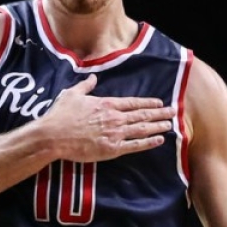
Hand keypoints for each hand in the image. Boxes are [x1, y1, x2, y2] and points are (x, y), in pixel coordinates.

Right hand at [40, 75, 176, 162]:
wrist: (53, 136)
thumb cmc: (61, 115)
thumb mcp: (72, 94)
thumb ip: (86, 86)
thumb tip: (94, 77)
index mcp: (107, 104)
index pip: (133, 102)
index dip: (148, 102)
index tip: (159, 102)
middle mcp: (115, 118)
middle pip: (142, 115)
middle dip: (160, 113)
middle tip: (173, 112)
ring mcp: (115, 134)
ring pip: (142, 129)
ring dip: (158, 126)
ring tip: (170, 124)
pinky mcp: (112, 149)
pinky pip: (135, 146)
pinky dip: (149, 142)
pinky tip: (159, 140)